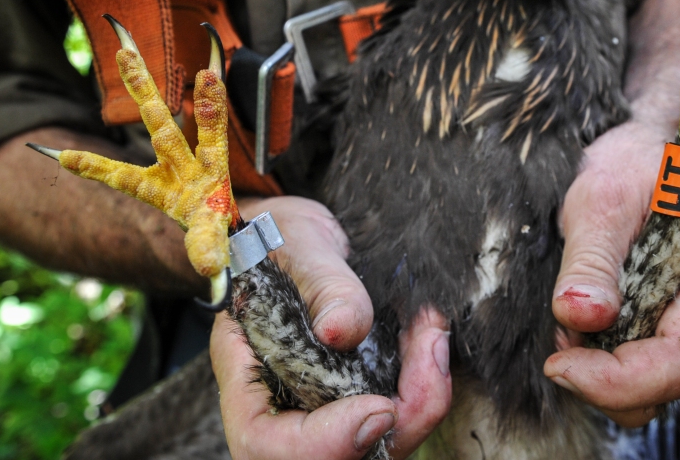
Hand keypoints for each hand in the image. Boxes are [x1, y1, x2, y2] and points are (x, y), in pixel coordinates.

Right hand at [212, 196, 451, 457]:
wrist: (303, 240)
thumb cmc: (283, 242)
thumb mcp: (299, 249)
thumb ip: (323, 287)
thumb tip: (344, 330)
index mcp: (247, 380)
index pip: (267, 443)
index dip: (325, 443)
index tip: (379, 407)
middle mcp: (287, 409)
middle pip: (336, 457)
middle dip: (398, 420)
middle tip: (431, 352)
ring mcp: (327, 409)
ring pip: (378, 442)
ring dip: (422, 398)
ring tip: (432, 333)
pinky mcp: (363, 396)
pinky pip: (400, 415)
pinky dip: (426, 383)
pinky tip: (431, 337)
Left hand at [542, 0, 679, 426]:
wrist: (629, 139)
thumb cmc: (627, 159)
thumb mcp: (602, 198)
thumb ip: (593, 258)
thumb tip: (578, 318)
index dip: (623, 380)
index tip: (560, 362)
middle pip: (665, 386)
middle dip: (607, 386)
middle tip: (555, 351)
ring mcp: (668, 314)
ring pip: (645, 384)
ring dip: (597, 375)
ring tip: (561, 331)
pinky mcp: (642, 315)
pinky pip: (624, 358)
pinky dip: (592, 358)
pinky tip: (567, 324)